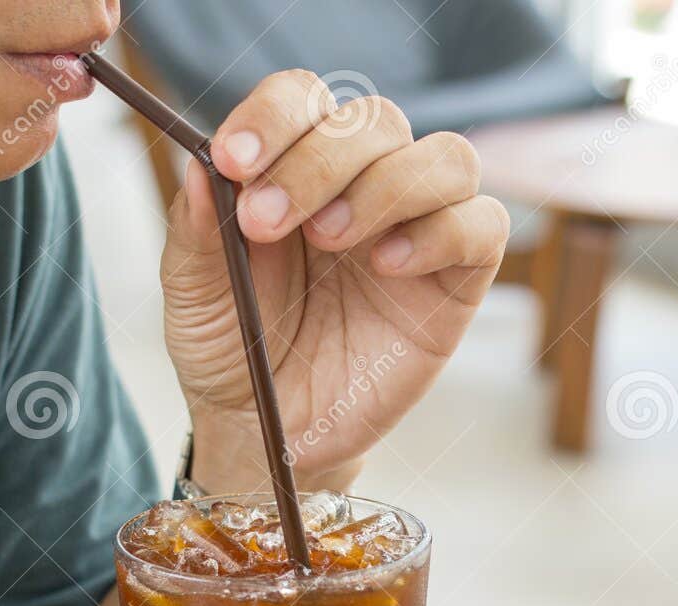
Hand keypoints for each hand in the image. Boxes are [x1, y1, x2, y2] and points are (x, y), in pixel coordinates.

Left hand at [159, 70, 509, 493]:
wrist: (272, 433)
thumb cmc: (236, 353)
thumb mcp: (194, 293)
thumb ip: (196, 227)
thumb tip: (199, 162)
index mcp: (297, 169)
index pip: (306, 99)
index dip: (275, 115)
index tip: (234, 161)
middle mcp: (364, 186)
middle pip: (375, 120)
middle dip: (319, 160)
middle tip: (267, 223)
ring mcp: (418, 230)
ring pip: (445, 157)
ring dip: (386, 186)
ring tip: (332, 240)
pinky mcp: (457, 281)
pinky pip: (483, 225)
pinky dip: (442, 232)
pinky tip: (387, 266)